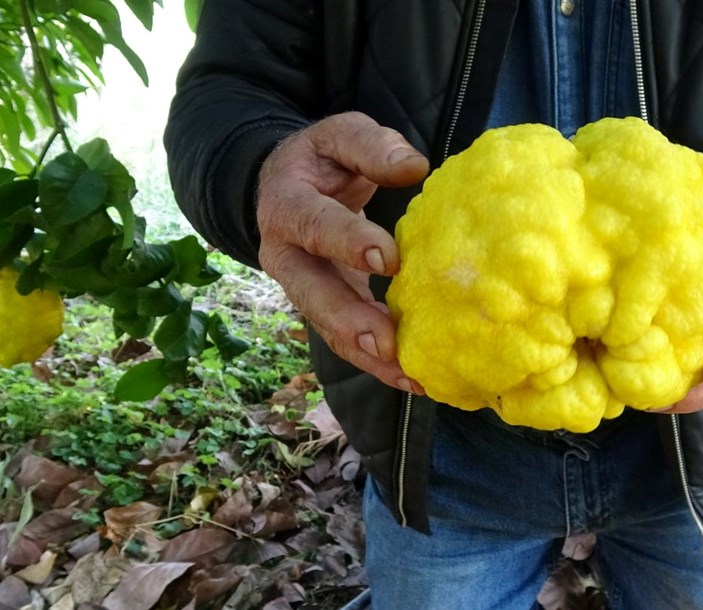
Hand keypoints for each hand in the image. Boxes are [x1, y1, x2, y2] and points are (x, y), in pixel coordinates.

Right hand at [255, 112, 429, 393]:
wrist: (286, 187)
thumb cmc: (322, 161)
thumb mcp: (339, 136)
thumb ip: (371, 146)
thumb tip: (414, 166)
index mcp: (287, 206)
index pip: (314, 224)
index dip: (347, 241)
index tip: (388, 260)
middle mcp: (286, 256)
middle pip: (311, 294)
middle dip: (349, 321)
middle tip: (387, 343)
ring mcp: (304, 290)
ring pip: (329, 330)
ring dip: (369, 357)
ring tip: (411, 376)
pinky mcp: (326, 311)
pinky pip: (348, 342)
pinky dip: (380, 365)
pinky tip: (416, 380)